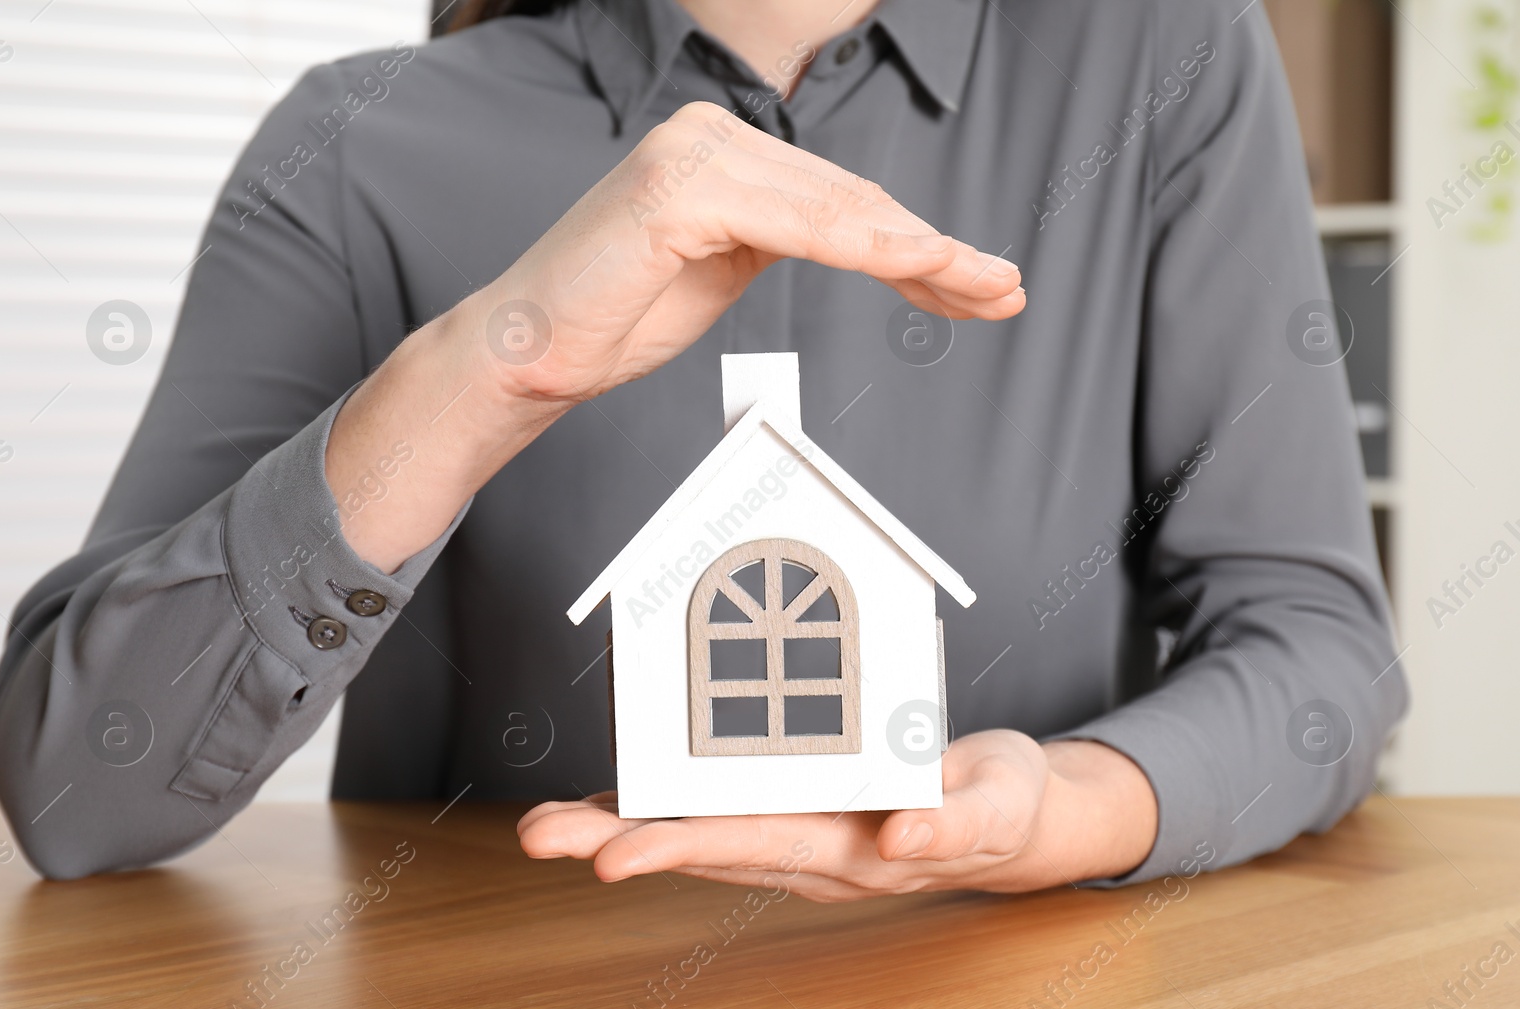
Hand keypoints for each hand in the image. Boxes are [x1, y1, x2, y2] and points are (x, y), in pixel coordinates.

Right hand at [325, 100, 1023, 570]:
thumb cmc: (613, 315)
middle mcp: (710, 137)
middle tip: (999, 287)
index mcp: (721, 153)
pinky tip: (917, 264)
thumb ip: (776, 239)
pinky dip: (863, 245)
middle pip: (851, 198)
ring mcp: (692, 156)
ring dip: (919, 251)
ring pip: (836, 208)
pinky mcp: (678, 190)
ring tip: (979, 286)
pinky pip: (795, 222)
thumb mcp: (721, 271)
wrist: (528, 350)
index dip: (914, 241)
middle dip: (935, 251)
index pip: (839, 197)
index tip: (973, 279)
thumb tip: (851, 238)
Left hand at [516, 733, 1159, 900]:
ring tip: (545, 825)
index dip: (683, 845)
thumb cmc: (1004, 803)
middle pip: (704, 846)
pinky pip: (719, 814)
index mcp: (854, 847)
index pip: (755, 844)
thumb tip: (897, 840)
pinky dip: (661, 808)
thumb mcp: (999, 804)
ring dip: (622, 830)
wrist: (1013, 819)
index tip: (616, 854)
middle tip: (539, 834)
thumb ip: (953, 822)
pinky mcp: (798, 815)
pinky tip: (611, 803)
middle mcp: (811, 851)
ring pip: (700, 835)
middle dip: (619, 840)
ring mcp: (800, 839)